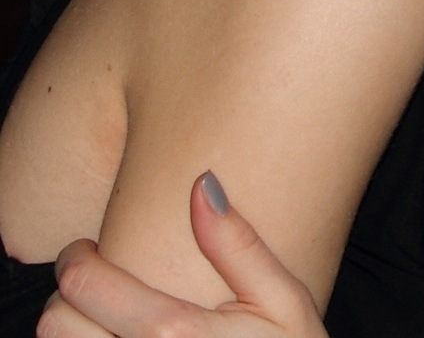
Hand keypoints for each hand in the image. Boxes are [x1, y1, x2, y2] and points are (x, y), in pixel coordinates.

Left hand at [38, 173, 327, 337]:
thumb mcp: (283, 300)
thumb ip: (239, 245)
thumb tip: (202, 184)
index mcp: (175, 334)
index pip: (85, 287)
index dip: (76, 258)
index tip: (89, 247)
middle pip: (57, 327)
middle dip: (68, 296)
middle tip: (95, 281)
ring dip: (72, 331)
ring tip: (103, 315)